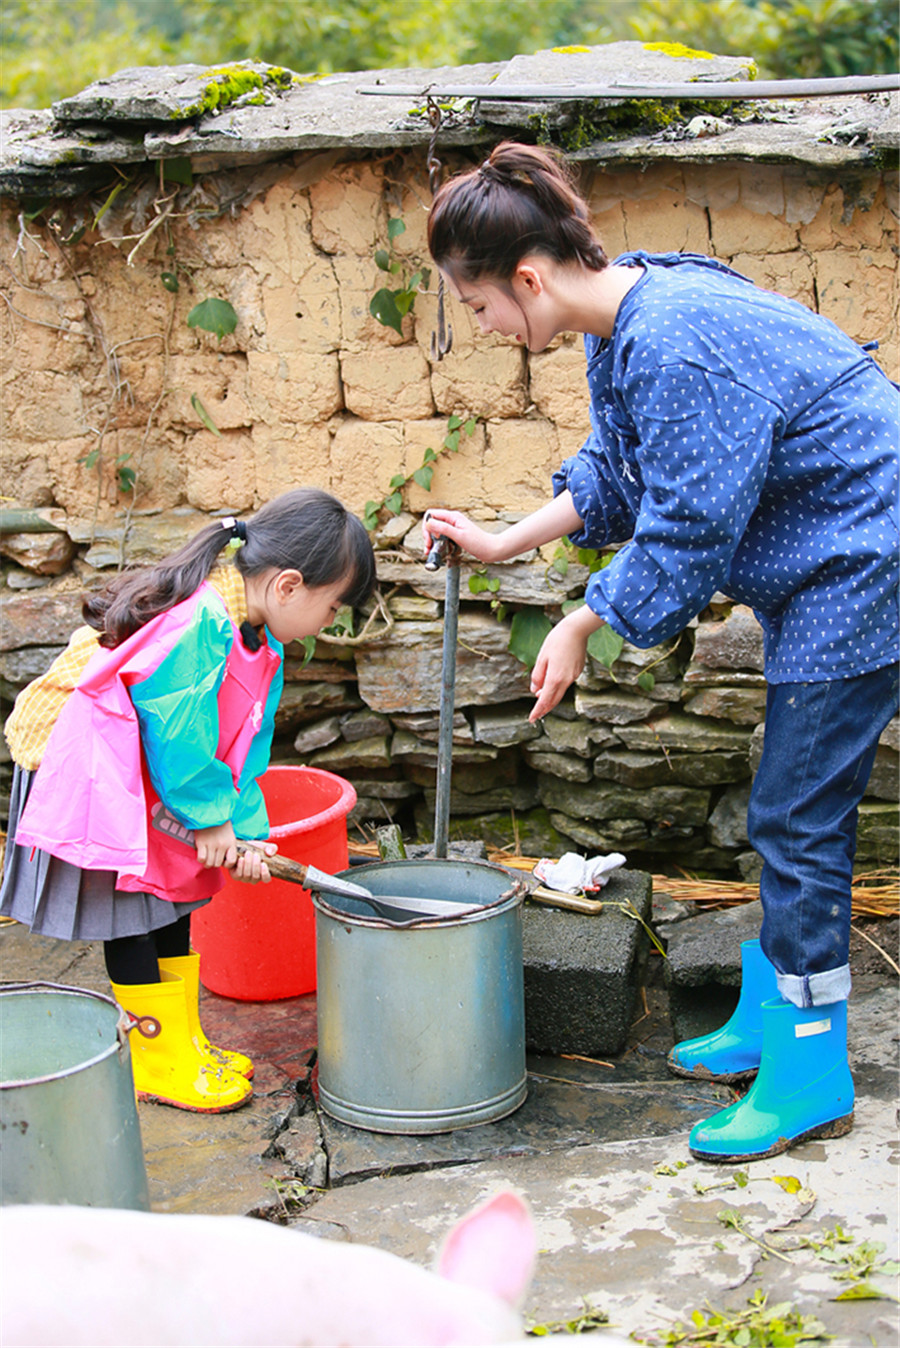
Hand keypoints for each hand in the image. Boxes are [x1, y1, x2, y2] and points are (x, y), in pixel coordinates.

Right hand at [194, 821, 237, 869]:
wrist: (210, 812)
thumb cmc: (220, 825)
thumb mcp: (230, 835)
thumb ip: (229, 847)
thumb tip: (224, 862)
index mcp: (231, 843)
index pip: (231, 861)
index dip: (226, 864)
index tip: (222, 861)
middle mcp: (222, 845)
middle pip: (217, 864)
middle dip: (214, 863)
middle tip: (211, 859)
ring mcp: (212, 844)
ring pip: (209, 863)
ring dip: (206, 863)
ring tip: (206, 858)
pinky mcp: (201, 842)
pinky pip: (201, 858)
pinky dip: (200, 859)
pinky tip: (201, 854)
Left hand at [230, 841, 277, 884]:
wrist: (242, 847)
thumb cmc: (256, 849)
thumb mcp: (265, 847)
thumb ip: (272, 848)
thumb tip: (269, 853)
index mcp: (263, 874)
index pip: (266, 879)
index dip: (265, 874)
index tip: (263, 864)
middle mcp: (254, 878)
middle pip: (256, 877)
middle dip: (255, 865)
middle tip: (255, 854)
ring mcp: (245, 878)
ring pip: (247, 875)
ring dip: (248, 864)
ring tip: (248, 853)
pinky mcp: (236, 876)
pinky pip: (238, 875)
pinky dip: (240, 866)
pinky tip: (241, 859)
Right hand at [423, 509, 502, 563]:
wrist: (491, 549)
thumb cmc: (478, 543)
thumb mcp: (459, 535)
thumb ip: (443, 528)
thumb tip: (428, 523)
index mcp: (453, 516)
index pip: (431, 514)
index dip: (427, 526)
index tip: (430, 538)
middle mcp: (452, 520)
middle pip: (432, 522)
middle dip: (427, 534)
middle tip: (429, 546)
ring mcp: (453, 527)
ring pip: (436, 530)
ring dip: (431, 540)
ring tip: (430, 551)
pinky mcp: (455, 534)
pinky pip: (442, 536)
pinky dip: (437, 543)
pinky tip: (438, 550)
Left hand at [529, 606, 604, 722]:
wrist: (576, 630)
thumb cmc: (557, 640)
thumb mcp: (542, 657)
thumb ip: (537, 676)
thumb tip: (535, 690)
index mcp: (555, 678)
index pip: (545, 701)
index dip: (538, 711)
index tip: (532, 719)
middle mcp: (566, 680)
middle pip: (554, 700)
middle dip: (544, 708)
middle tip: (536, 715)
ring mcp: (574, 676)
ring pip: (560, 692)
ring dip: (550, 697)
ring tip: (539, 697)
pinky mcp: (577, 670)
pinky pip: (565, 683)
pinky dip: (557, 687)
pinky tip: (551, 683)